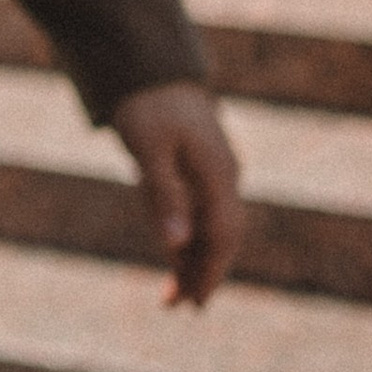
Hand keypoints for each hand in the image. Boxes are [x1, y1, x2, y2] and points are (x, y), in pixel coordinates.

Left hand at [111, 80, 243, 305]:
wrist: (150, 63)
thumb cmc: (147, 105)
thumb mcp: (148, 151)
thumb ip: (163, 196)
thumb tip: (176, 245)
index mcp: (218, 174)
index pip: (223, 235)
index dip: (211, 271)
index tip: (196, 302)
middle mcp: (224, 175)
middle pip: (221, 235)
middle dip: (204, 272)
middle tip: (181, 307)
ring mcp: (215, 171)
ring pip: (211, 225)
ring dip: (194, 257)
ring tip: (172, 293)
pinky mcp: (200, 167)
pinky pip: (201, 210)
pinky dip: (189, 235)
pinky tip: (174, 254)